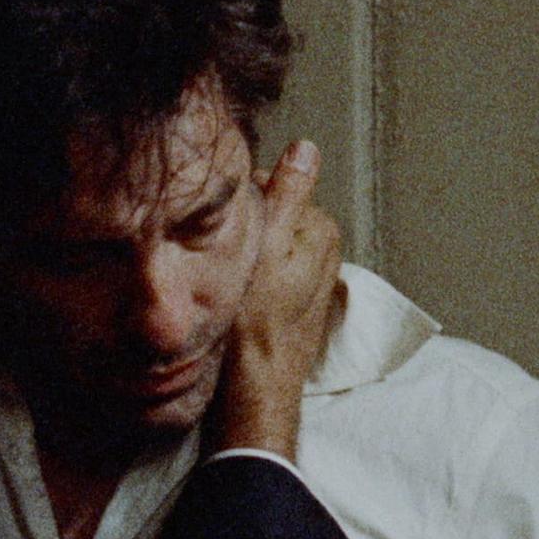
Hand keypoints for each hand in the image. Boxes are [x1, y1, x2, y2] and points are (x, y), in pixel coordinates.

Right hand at [206, 140, 340, 458]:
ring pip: (264, 247)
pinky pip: (263, 276)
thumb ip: (288, 193)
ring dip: (241, 255)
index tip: (218, 226)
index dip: (239, 203)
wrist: (254, 390)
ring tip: (222, 277)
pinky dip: (247, 280)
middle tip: (215, 253)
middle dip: (243, 229)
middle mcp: (322, 254)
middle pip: (269, 218)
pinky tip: (232, 298)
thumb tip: (305, 149)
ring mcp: (306, 282)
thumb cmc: (255, 322)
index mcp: (321, 231)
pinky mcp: (289, 307)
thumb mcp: (268, 245)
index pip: (273, 188)